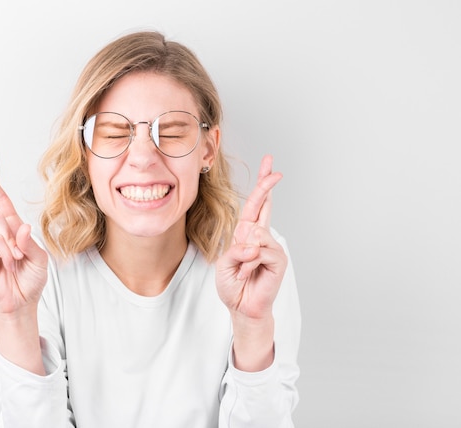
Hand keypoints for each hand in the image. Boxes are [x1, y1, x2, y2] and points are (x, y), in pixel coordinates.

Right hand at [0, 152, 48, 315]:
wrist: (22, 300)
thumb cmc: (31, 278)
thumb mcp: (40, 258)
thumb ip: (30, 242)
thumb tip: (20, 226)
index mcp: (12, 227)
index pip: (2, 200)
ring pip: (0, 225)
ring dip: (13, 242)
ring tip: (17, 258)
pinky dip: (6, 251)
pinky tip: (9, 262)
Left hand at [216, 154, 286, 320]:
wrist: (241, 308)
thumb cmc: (232, 285)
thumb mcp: (224, 263)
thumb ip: (236, 250)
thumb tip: (255, 243)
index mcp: (246, 233)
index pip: (255, 204)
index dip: (262, 185)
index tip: (270, 165)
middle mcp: (260, 237)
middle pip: (265, 204)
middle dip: (268, 186)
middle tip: (276, 170)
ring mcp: (271, 247)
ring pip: (256, 234)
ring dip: (243, 255)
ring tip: (243, 271)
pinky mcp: (278, 260)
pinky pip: (260, 251)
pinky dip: (249, 264)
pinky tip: (249, 275)